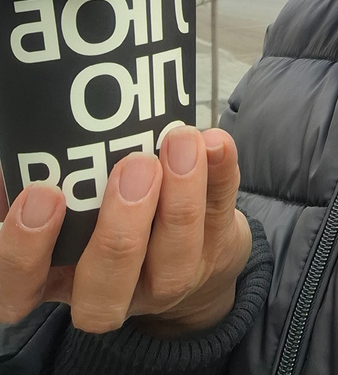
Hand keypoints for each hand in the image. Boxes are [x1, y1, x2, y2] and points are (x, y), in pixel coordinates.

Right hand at [0, 127, 251, 335]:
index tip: (44, 195)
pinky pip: (220, 214)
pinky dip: (221, 175)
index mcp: (55, 276)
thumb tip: (18, 148)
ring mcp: (165, 278)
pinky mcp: (214, 249)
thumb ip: (40, 176)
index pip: (18, 291)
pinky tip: (215, 142)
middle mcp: (108, 291)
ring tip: (179, 142)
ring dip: (180, 196)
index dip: (24, 252)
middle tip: (133, 167)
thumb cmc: (102, 211)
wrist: (185, 241)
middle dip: (119, 230)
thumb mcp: (64, 205)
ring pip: (173, 258)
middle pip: (104, 292)